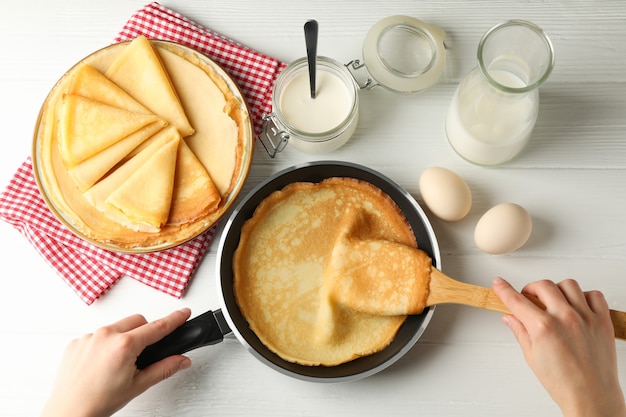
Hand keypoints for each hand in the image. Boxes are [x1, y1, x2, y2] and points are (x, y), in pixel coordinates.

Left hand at [41, 308, 191, 416]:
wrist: (69, 413)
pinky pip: (98, 335)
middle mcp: (105, 336)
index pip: (157, 327)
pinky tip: (102, 363)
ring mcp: (89, 337)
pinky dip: (104, 344)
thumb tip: (181, 360)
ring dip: (124, 337)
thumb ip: (164, 368)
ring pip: (117, 326)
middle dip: (145, 332)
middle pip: (138, 321)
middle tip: (143, 354)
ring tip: (118, 363)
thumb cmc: (98, 402)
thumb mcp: (138, 385)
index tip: (183, 313)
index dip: (174, 319)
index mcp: (124, 345)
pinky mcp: (77, 342)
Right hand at [493, 277, 624, 416]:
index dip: (504, 289)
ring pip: (568, 285)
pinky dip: (584, 296)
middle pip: (542, 285)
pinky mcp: (602, 321)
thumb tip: (510, 318)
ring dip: (556, 290)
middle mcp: (564, 318)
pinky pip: (594, 295)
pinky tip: (577, 305)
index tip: (499, 283)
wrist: (591, 397)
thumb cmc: (564, 383)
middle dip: (531, 289)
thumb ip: (520, 332)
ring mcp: (585, 317)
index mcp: (543, 328)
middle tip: (529, 298)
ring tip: (553, 302)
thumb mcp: (532, 357)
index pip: (516, 300)